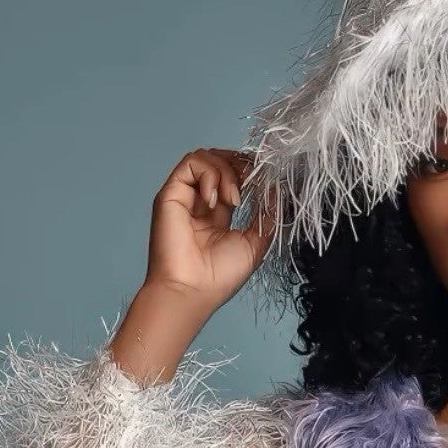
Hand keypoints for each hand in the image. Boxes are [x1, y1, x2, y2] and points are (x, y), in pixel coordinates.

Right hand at [142, 146, 274, 308]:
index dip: (251, 173)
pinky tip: (216, 200)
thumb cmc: (220, 275)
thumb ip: (267, 214)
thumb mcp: (256, 242)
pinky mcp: (171, 193)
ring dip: (227, 171)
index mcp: (218, 214)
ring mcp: (185, 196)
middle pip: (221, 161)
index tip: (267, 183)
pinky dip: (209, 173)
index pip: (234, 177)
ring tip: (234, 200)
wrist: (192, 290)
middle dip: (241, 166)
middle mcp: (200, 202)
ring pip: (207, 157)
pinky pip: (192, 162)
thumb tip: (277, 188)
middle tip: (252, 184)